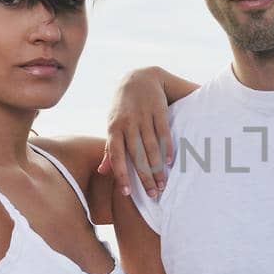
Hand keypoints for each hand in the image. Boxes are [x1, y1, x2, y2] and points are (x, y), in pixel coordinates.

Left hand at [96, 67, 173, 198]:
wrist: (138, 78)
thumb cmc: (123, 108)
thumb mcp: (112, 125)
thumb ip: (110, 149)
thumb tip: (102, 172)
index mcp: (114, 129)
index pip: (117, 156)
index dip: (121, 174)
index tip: (127, 193)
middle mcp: (128, 124)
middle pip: (137, 155)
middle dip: (145, 177)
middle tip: (153, 195)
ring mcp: (144, 117)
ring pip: (151, 147)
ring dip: (158, 167)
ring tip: (163, 184)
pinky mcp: (158, 110)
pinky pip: (163, 133)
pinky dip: (167, 148)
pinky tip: (171, 162)